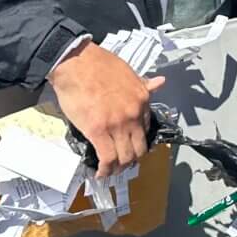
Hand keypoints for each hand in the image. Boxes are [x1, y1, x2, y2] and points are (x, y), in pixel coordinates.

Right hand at [48, 41, 164, 177]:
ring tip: (111, 170)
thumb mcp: (128, 72)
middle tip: (122, 163)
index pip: (146, 128)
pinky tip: (101, 173)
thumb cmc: (98, 64)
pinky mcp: (98, 131)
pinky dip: (105, 169)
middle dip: (131, 159)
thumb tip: (160, 82)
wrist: (77, 63)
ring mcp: (117, 124)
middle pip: (139, 148)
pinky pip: (107, 157)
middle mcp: (133, 114)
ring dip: (118, 168)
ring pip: (125, 156)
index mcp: (142, 99)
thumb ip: (144, 83)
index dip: (138, 140)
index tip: (131, 145)